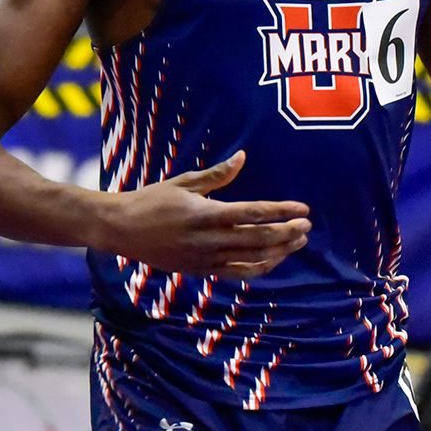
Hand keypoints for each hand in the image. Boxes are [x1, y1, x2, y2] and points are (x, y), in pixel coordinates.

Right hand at [94, 152, 311, 278]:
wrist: (122, 229)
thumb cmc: (152, 200)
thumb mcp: (185, 182)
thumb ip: (217, 174)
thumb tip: (243, 157)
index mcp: (207, 213)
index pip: (255, 214)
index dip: (282, 212)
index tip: (303, 209)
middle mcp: (210, 240)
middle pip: (260, 239)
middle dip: (288, 233)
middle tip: (308, 226)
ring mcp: (206, 259)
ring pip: (253, 259)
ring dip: (280, 252)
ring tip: (298, 242)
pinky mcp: (201, 271)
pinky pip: (237, 273)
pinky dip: (259, 268)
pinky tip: (274, 260)